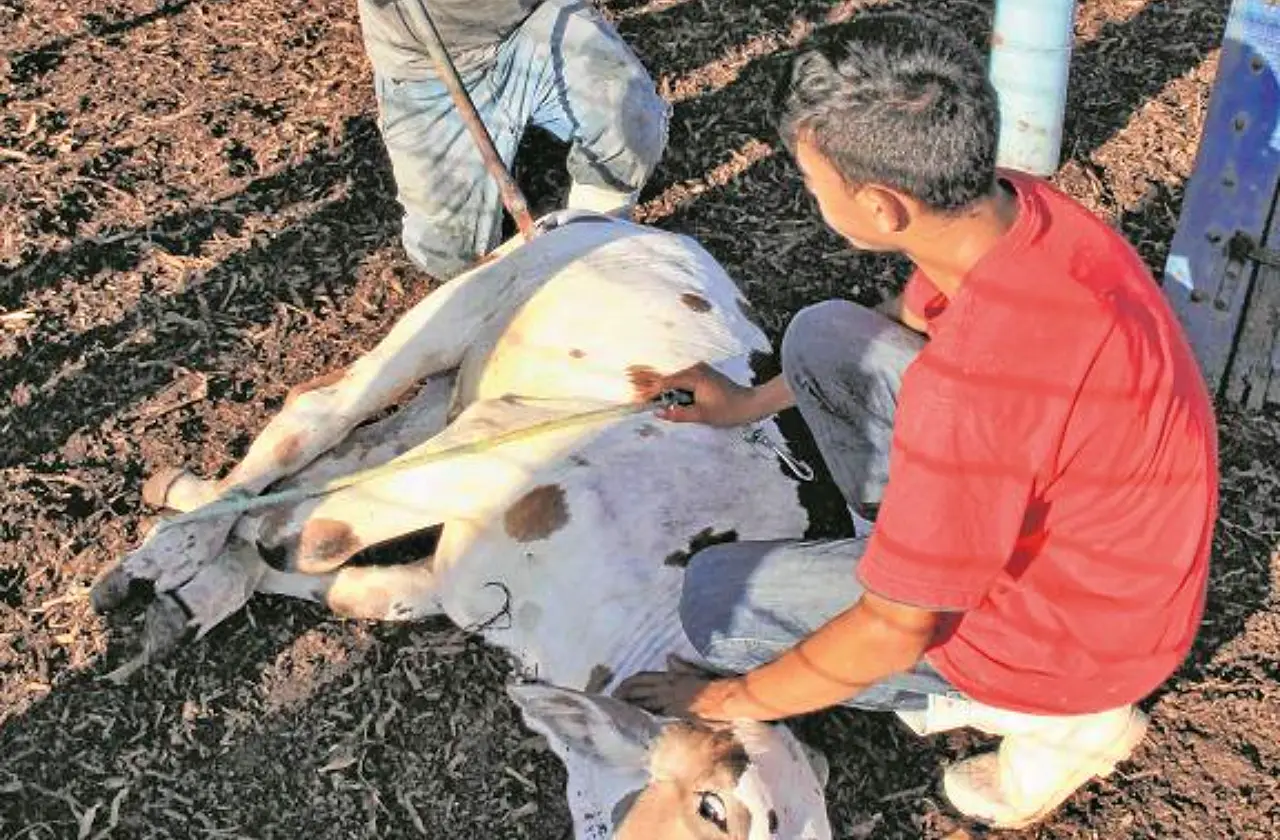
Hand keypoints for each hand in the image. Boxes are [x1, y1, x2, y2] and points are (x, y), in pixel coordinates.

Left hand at [613, 655, 740, 719]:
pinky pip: (656, 714)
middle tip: (612, 702)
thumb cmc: (712, 682)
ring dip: (631, 707)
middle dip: (624, 697)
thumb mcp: (695, 671)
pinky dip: (646, 716)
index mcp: (669, 677)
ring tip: (619, 712)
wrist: (724, 697)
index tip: (618, 688)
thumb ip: (681, 666)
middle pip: (639, 692)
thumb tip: (669, 658)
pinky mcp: (676, 714)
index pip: (642, 679)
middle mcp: (667, 689)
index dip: (628, 684)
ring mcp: (670, 702)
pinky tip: (639, 721)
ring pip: (644, 704)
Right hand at [627, 363, 758, 426]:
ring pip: (671, 373)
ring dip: (654, 376)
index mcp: (694, 377)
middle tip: (626, 374)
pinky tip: (654, 381)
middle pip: (666, 372)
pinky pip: (678, 377)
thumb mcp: (703, 415)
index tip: (636, 397)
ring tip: (633, 374)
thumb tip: (659, 413)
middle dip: (646, 375)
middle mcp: (694, 369)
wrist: (750, 403)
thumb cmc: (729, 410)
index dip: (650, 390)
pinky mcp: (700, 375)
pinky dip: (665, 380)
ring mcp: (697, 371)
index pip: (666, 382)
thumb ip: (680, 414)